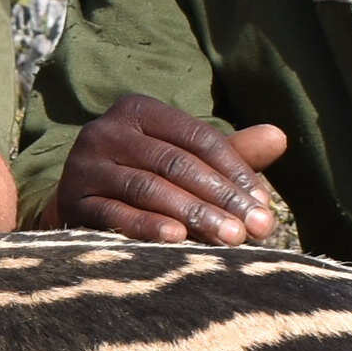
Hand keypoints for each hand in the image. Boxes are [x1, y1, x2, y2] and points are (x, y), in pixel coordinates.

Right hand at [51, 95, 288, 243]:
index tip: (264, 206)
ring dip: (193, 215)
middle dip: (220, 198)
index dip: (235, 171)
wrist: (80, 204)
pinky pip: (115, 214)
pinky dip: (147, 226)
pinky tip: (178, 240)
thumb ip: (229, 152)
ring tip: (229, 240)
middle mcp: (106, 130)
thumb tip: (279, 137)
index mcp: (138, 110)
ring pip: (148, 188)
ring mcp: (84, 165)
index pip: (197, 138)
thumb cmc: (145, 177)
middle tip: (255, 229)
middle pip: (175, 163)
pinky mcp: (72, 200)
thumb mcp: (186, 160)